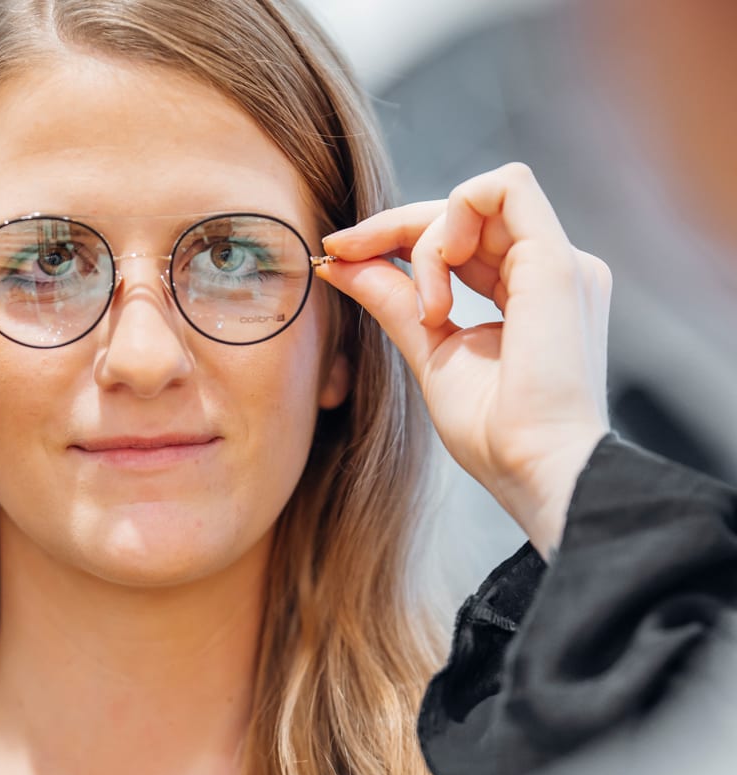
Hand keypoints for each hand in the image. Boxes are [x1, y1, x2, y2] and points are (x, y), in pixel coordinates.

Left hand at [317, 163, 611, 556]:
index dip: (393, 236)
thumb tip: (340, 262)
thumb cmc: (491, 430)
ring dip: (427, 240)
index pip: (456, 239)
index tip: (337, 254)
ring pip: (476, 198)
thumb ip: (393, 299)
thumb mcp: (429, 348)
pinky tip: (444, 267)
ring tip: (430, 310)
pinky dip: (455, 218)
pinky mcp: (558, 257)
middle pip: (460, 212)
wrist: (531, 466)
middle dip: (391, 227)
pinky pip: (503, 188)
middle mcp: (546, 269)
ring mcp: (558, 261)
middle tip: (342, 253)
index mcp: (527, 291)